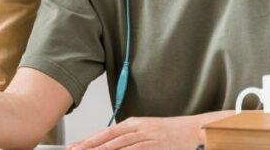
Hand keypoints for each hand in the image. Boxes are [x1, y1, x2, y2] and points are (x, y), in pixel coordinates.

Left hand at [66, 115, 203, 149]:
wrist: (194, 131)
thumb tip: (113, 146)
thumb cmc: (172, 132)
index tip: (75, 146)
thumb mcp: (147, 132)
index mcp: (133, 123)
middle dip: (89, 146)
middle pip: (107, 139)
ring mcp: (144, 137)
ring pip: (117, 146)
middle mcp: (136, 129)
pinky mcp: (153, 145)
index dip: (89, 140)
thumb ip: (130, 139)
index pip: (106, 133)